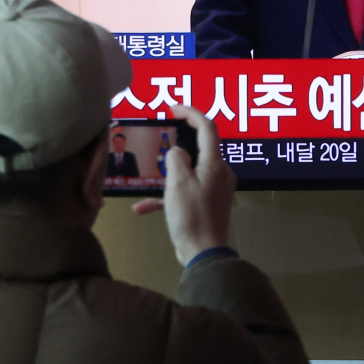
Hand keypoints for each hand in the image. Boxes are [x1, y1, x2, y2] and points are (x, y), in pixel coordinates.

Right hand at [132, 105, 235, 265]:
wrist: (204, 254)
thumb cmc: (191, 215)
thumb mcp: (177, 182)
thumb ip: (175, 158)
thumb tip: (177, 152)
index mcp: (215, 164)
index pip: (207, 127)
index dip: (190, 113)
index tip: (172, 109)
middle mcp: (220, 173)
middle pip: (199, 149)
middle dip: (176, 146)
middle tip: (157, 142)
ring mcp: (216, 190)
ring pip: (189, 173)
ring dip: (167, 176)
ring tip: (147, 177)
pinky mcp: (209, 205)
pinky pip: (187, 193)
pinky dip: (168, 197)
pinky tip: (143, 208)